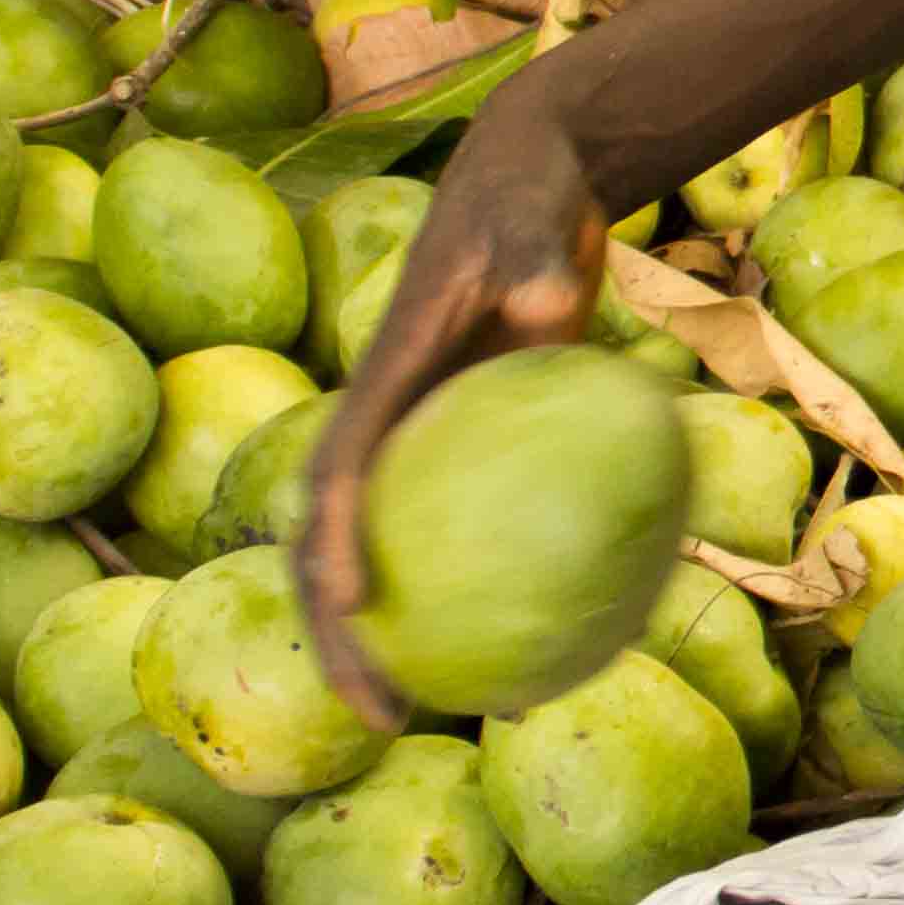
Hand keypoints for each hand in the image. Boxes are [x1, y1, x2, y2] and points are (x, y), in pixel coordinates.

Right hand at [293, 96, 610, 723]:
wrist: (537, 185)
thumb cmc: (525, 199)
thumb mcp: (529, 221)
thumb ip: (529, 264)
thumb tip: (547, 309)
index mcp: (383, 386)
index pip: (333, 483)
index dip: (328, 551)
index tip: (352, 612)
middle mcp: (391, 431)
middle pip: (340, 556)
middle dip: (348, 645)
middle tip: (389, 720)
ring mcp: (429, 449)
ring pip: (407, 566)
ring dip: (425, 647)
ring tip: (489, 714)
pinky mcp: (476, 453)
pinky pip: (480, 543)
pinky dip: (511, 598)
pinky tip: (576, 651)